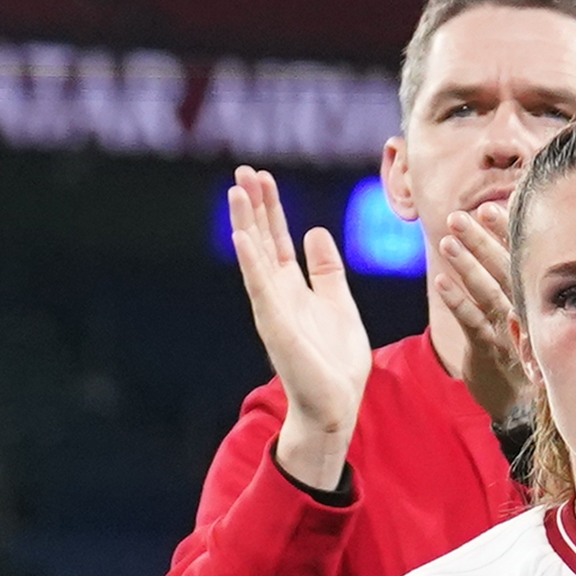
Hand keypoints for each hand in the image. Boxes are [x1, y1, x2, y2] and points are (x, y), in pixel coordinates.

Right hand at [223, 167, 375, 487]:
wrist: (336, 405)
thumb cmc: (336, 361)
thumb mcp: (339, 303)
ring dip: (244, 224)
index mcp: (292, 288)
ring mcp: (273, 310)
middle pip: (260, 240)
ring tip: (236, 192)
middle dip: (253, 206)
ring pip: (255, 258)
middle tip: (243, 170)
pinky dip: (251, 264)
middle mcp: (277, 294)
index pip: (276, 238)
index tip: (263, 177)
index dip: (270, 208)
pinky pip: (261, 290)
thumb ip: (326, 270)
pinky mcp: (276, 329)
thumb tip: (315, 231)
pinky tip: (242, 239)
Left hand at [428, 197, 529, 425]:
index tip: (491, 209)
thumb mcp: (525, 323)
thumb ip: (515, 286)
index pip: (520, 261)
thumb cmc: (523, 361)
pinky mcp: (489, 352)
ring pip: (487, 292)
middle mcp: (525, 313)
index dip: (506, 235)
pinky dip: (457, 301)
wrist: (524, 412)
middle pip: (503, 270)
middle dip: (482, 242)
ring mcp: (508, 333)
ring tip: (446, 241)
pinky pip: (472, 322)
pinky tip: (442, 281)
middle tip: (460, 217)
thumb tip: (502, 249)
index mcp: (535, 301)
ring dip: (467, 265)